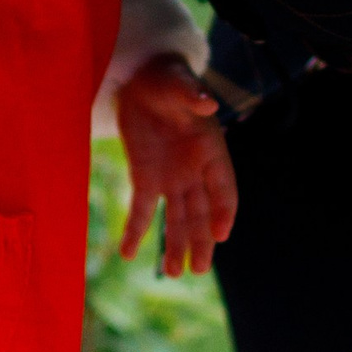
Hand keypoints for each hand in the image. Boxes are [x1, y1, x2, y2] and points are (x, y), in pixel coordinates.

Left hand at [114, 53, 239, 275]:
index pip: (223, 188)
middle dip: (201, 241)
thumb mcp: (179, 83)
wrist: (142, 79)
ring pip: (177, 218)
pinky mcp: (145, 178)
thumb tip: (208, 102)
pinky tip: (127, 253)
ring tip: (173, 273)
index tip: (221, 233)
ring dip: (175, 245)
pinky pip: (141, 209)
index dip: (223, 211)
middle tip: (199, 270)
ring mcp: (171, 178)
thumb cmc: (168, 79)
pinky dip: (135, 230)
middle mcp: (195, 171)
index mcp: (212, 151)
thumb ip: (192, 95)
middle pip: (202, 213)